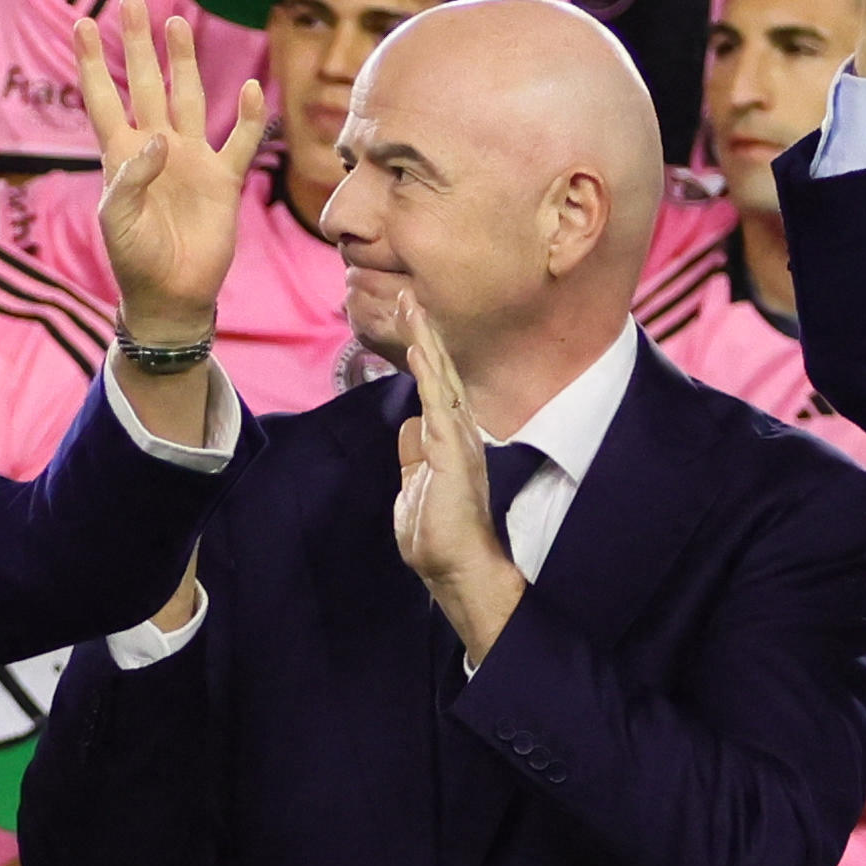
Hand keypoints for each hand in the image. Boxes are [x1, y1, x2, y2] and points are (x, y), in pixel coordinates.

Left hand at [65, 0, 263, 351]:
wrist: (171, 294)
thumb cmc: (134, 259)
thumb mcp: (116, 221)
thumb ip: (130, 178)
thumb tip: (160, 138)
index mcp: (121, 154)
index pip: (104, 96)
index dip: (94, 61)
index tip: (82, 22)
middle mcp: (156, 147)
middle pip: (147, 83)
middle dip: (139, 43)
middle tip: (132, 0)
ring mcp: (191, 159)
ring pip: (189, 97)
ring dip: (184, 61)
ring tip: (177, 23)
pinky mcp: (223, 179)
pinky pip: (238, 140)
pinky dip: (248, 116)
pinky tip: (253, 88)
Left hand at [386, 298, 517, 650]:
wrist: (455, 570)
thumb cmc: (438, 538)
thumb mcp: (414, 489)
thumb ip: (412, 458)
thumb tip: (409, 428)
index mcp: (447, 442)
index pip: (434, 388)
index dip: (422, 353)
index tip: (408, 320)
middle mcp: (458, 434)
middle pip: (439, 373)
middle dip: (424, 334)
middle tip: (408, 295)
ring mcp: (458, 441)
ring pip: (440, 379)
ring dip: (425, 342)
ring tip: (411, 305)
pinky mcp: (452, 452)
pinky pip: (438, 402)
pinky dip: (428, 372)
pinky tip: (419, 347)